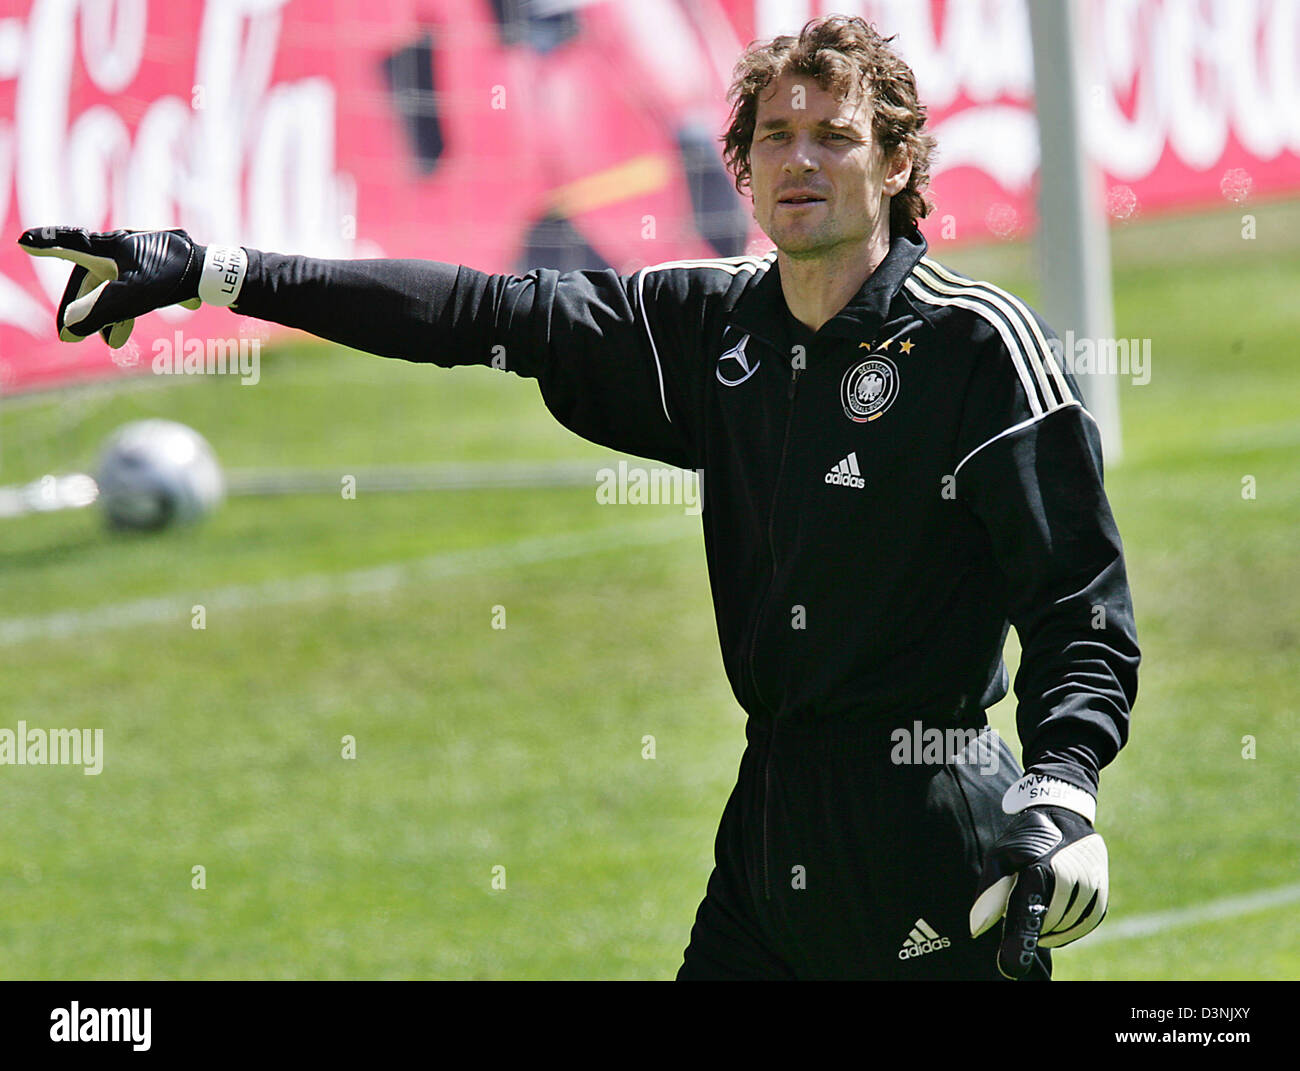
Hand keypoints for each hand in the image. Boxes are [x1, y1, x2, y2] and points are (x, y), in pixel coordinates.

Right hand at [17, 227, 245, 347]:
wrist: (216, 273)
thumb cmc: (173, 278)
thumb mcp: (133, 296)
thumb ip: (100, 310)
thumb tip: (71, 327)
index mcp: (110, 247)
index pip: (71, 244)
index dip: (47, 244)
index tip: (24, 241)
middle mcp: (123, 247)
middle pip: (91, 277)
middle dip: (82, 307)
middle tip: (69, 335)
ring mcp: (143, 257)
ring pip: (114, 287)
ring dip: (108, 314)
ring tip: (112, 343)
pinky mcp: (161, 269)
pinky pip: (135, 289)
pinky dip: (129, 311)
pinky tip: (132, 332)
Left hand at [969, 774, 1107, 978]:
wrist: (1063, 814)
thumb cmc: (1024, 838)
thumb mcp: (999, 857)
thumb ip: (989, 894)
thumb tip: (976, 930)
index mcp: (1039, 870)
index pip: (1027, 917)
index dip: (1017, 944)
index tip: (1009, 967)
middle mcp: (1068, 879)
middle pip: (1045, 925)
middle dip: (1030, 925)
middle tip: (1023, 909)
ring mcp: (1090, 888)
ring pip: (1065, 928)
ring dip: (1049, 927)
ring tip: (1040, 906)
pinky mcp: (1101, 896)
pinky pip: (1083, 925)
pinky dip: (1068, 927)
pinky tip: (1057, 914)